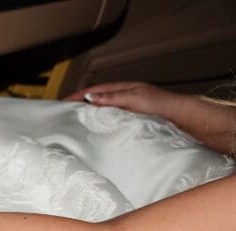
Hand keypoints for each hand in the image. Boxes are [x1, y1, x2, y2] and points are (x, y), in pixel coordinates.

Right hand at [64, 81, 184, 119]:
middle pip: (96, 99)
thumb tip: (90, 96)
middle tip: (64, 113)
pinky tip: (95, 130)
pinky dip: (99, 123)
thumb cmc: (161, 105)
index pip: (94, 90)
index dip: (77, 95)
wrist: (179, 117)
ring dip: (89, 114)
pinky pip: (109, 120)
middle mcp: (123, 97)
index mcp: (123, 88)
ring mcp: (126, 108)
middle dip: (79, 104)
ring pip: (102, 110)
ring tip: (75, 123)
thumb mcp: (134, 98)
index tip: (62, 102)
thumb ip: (112, 97)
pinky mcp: (130, 119)